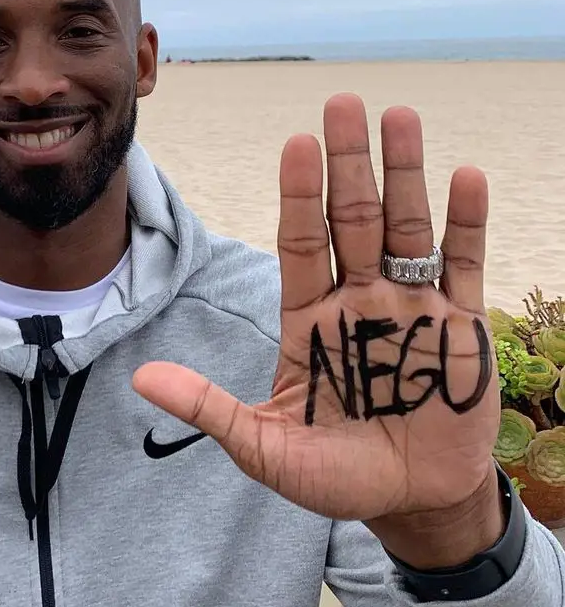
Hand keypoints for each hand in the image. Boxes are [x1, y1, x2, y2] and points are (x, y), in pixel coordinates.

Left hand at [134, 94, 501, 560]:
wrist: (408, 502)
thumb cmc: (332, 477)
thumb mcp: (262, 447)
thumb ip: (209, 409)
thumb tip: (140, 379)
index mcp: (307, 321)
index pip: (299, 244)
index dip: (297, 197)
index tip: (295, 145)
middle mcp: (356, 303)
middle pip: (351, 221)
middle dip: (347, 165)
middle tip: (342, 103)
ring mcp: (410, 310)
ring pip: (405, 230)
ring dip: (403, 175)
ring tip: (398, 118)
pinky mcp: (461, 327)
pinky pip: (463, 265)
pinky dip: (465, 223)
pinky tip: (463, 176)